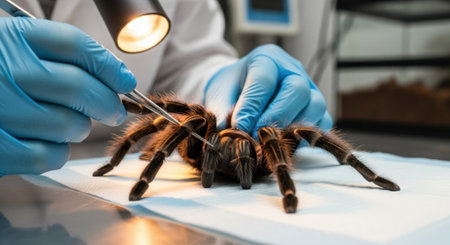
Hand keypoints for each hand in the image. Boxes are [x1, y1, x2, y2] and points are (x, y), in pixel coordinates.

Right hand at [0, 17, 135, 174]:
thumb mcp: (12, 43)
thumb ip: (55, 51)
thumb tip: (115, 75)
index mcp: (11, 39)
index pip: (77, 47)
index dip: (110, 66)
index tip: (125, 81)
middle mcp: (6, 72)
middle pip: (81, 89)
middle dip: (107, 104)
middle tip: (112, 110)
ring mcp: (0, 111)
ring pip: (70, 126)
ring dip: (79, 128)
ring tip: (67, 123)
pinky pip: (49, 156)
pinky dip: (58, 152)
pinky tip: (48, 141)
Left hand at [204, 44, 332, 137]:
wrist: (240, 88)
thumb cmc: (231, 88)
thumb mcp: (219, 95)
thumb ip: (222, 112)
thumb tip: (229, 133)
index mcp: (266, 58)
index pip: (264, 79)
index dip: (252, 106)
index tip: (239, 127)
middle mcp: (292, 70)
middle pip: (297, 89)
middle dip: (277, 116)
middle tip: (257, 136)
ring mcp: (309, 88)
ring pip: (315, 105)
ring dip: (293, 128)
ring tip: (271, 142)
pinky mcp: (317, 108)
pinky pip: (322, 123)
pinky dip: (307, 137)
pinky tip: (286, 146)